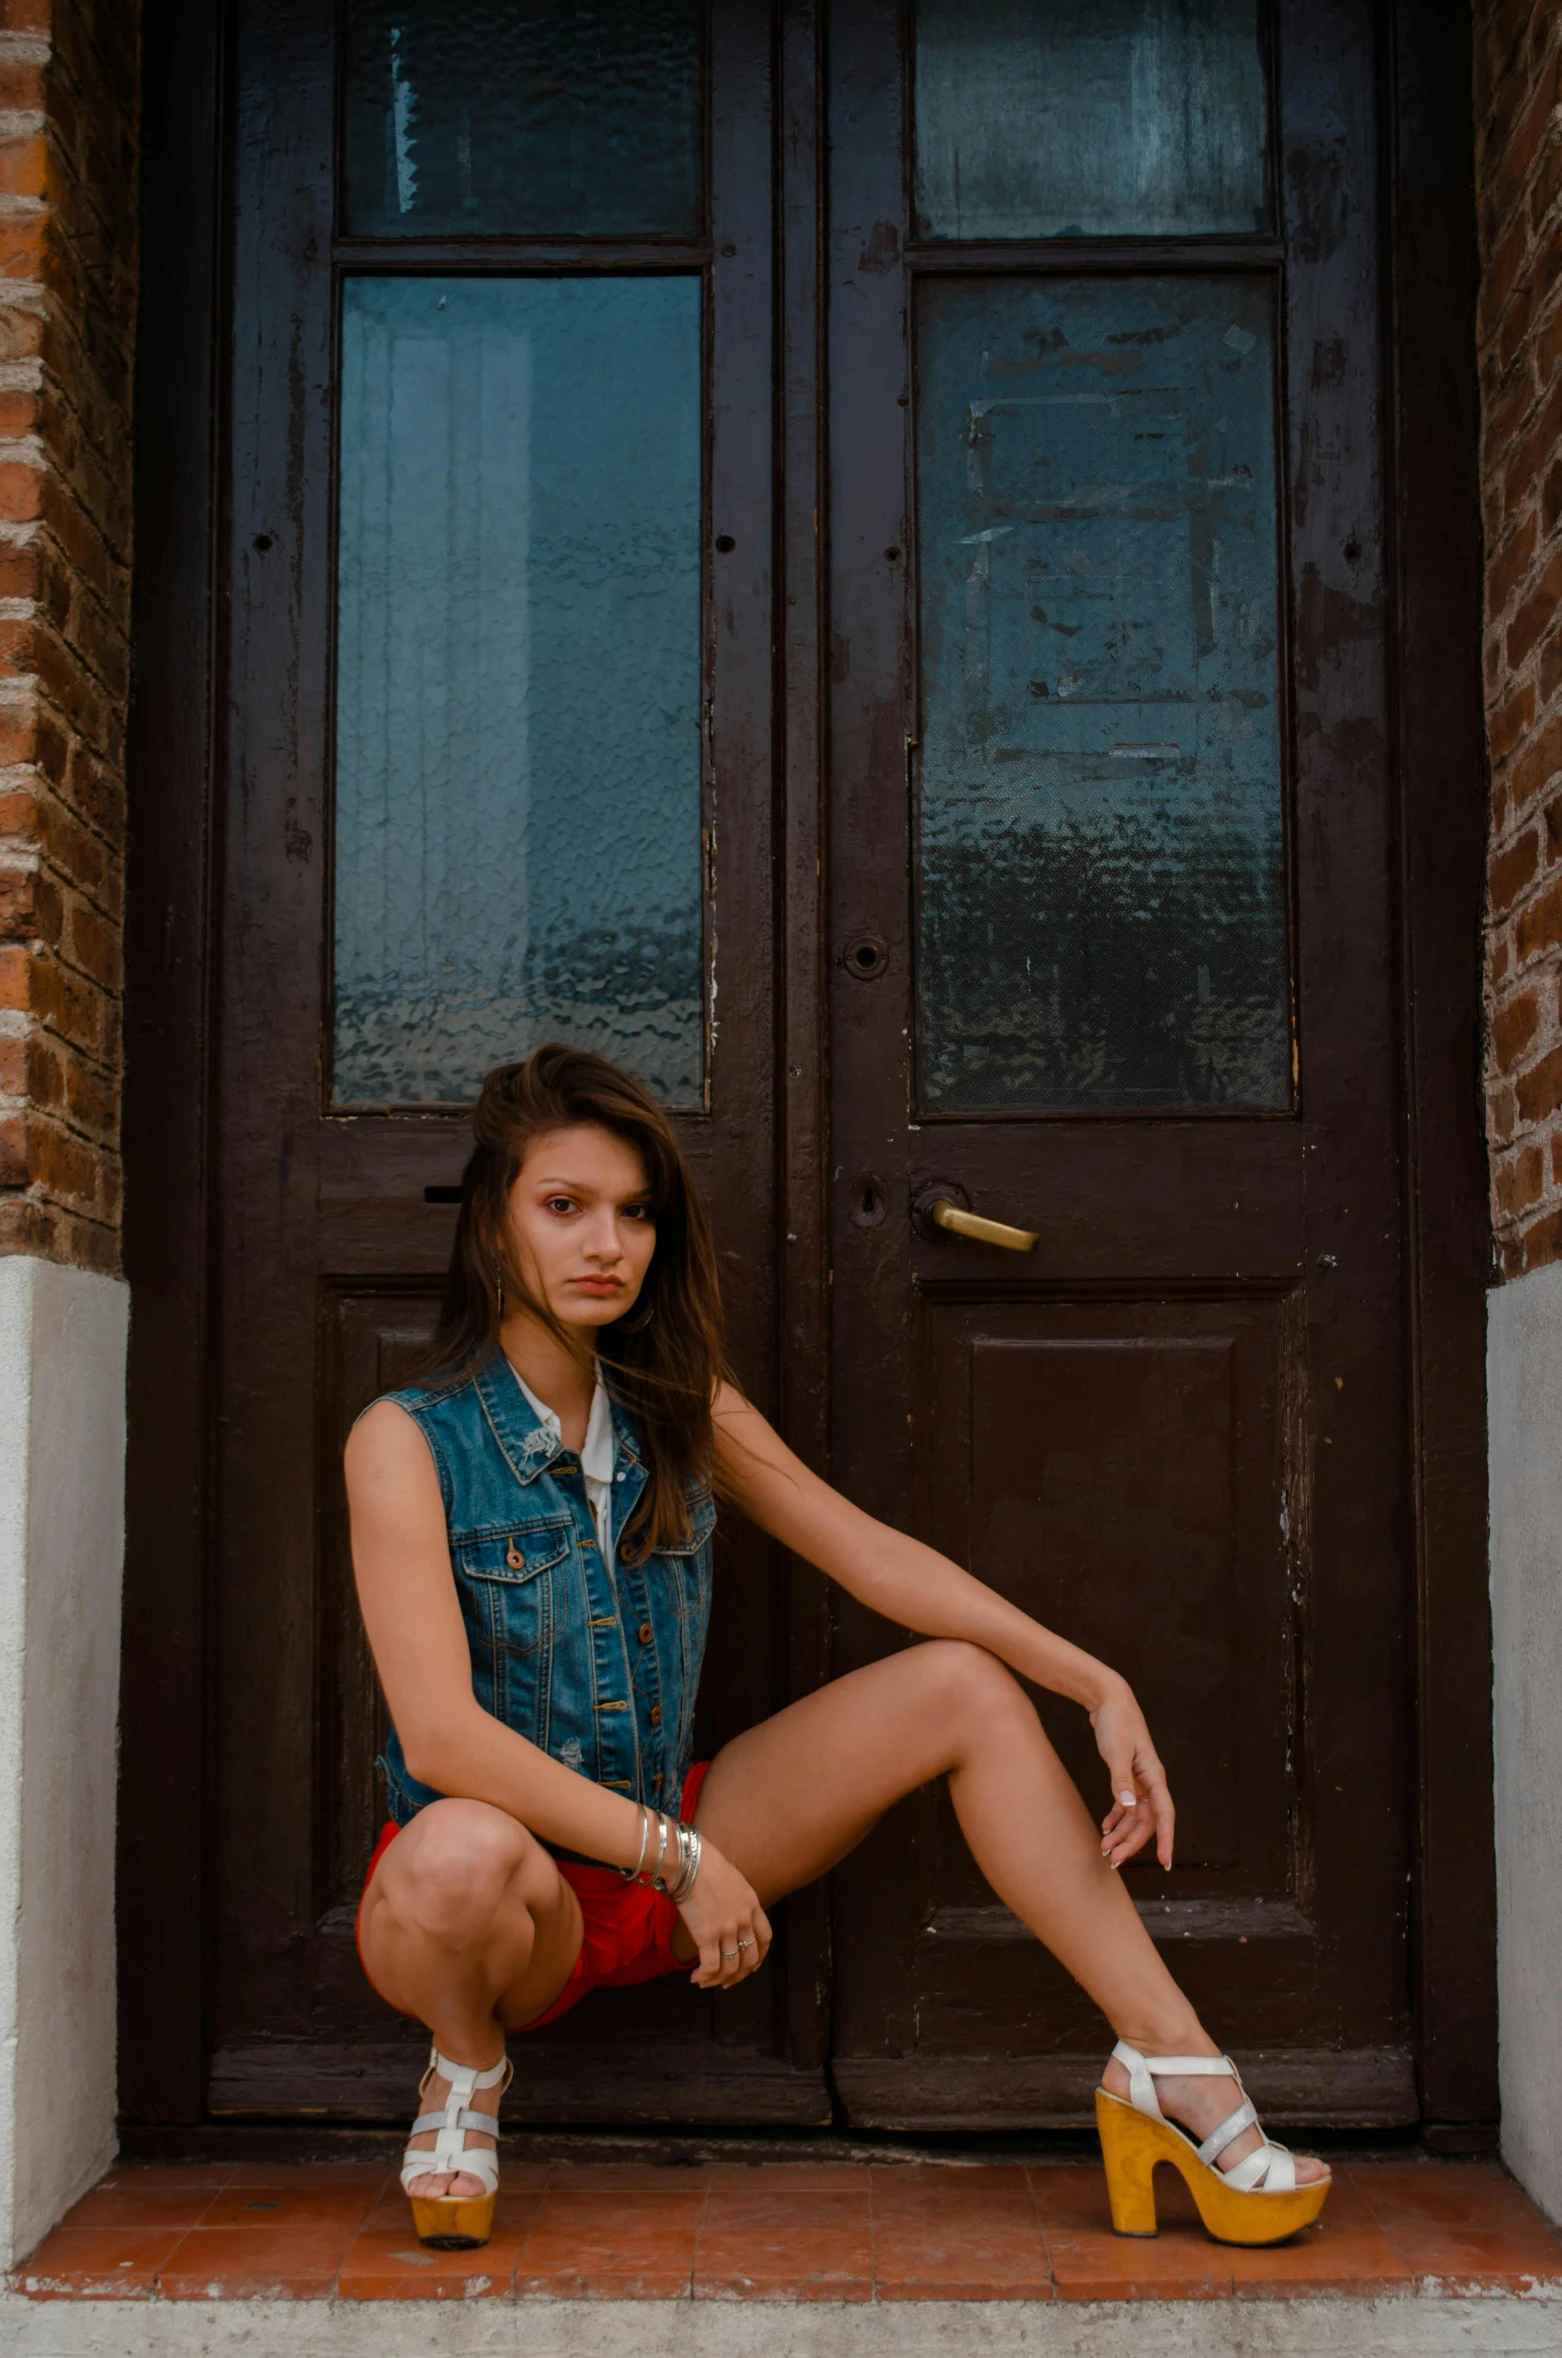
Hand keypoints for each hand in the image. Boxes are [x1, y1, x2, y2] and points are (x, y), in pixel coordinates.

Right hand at [675, 1836, 772, 1988]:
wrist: (689, 1860)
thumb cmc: (705, 1865)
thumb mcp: (732, 1880)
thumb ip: (736, 1900)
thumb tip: (726, 1915)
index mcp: (752, 1904)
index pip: (765, 1938)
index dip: (760, 1956)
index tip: (751, 1966)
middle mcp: (744, 1919)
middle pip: (750, 1958)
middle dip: (739, 1975)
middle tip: (726, 1982)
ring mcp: (727, 1929)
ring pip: (731, 1967)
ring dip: (718, 1980)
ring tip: (704, 1981)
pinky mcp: (708, 1935)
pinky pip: (711, 1966)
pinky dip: (704, 1977)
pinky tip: (695, 1977)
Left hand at [1090, 1680, 1173, 1870]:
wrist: (1109, 1700)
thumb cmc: (1116, 1723)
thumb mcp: (1116, 1752)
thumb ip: (1121, 1780)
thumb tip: (1130, 1807)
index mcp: (1154, 1776)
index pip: (1164, 1814)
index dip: (1165, 1839)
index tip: (1165, 1862)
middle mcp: (1150, 1781)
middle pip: (1147, 1821)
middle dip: (1132, 1843)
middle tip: (1114, 1862)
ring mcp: (1139, 1779)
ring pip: (1135, 1816)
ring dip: (1122, 1834)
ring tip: (1105, 1851)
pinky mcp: (1127, 1776)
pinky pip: (1126, 1805)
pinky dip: (1116, 1818)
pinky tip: (1106, 1829)